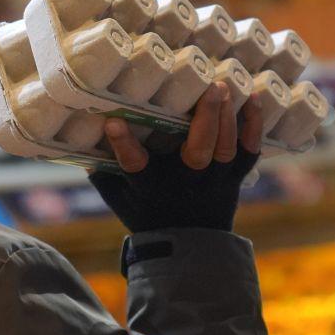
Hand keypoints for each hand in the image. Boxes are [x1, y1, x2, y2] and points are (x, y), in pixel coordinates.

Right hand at [89, 82, 263, 232]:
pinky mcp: (234, 178)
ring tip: (225, 86)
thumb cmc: (146, 213)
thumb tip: (79, 132)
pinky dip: (254, 126)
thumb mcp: (118, 196)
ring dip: (226, 116)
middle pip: (197, 152)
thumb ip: (102, 168)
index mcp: (151, 187)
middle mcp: (185, 183)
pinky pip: (248, 152)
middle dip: (204, 119)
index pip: (134, 165)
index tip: (113, 122)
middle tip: (210, 87)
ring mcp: (214, 180)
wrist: (189, 247)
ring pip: (224, 149)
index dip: (124, 145)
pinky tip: (255, 98)